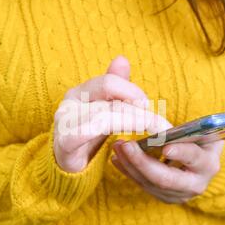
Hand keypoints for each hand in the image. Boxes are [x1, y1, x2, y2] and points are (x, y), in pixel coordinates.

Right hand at [53, 56, 171, 172]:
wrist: (65, 165)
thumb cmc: (87, 136)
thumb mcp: (103, 110)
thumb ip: (114, 88)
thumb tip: (122, 60)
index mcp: (80, 91)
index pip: (109, 82)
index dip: (131, 91)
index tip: (148, 105)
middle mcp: (70, 102)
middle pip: (109, 96)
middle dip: (138, 110)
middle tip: (160, 125)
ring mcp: (64, 121)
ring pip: (104, 115)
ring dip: (133, 122)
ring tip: (152, 133)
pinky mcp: (64, 142)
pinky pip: (89, 132)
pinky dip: (112, 134)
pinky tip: (127, 142)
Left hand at [111, 140, 224, 203]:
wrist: (200, 165)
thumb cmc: (202, 142)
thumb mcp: (209, 134)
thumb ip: (218, 128)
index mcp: (208, 164)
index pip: (194, 158)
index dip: (181, 152)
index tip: (165, 146)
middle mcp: (195, 183)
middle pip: (165, 178)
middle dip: (141, 162)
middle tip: (123, 145)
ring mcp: (179, 194)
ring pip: (150, 183)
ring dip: (129, 165)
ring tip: (116, 147)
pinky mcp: (165, 197)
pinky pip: (143, 186)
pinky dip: (128, 172)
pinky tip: (117, 159)